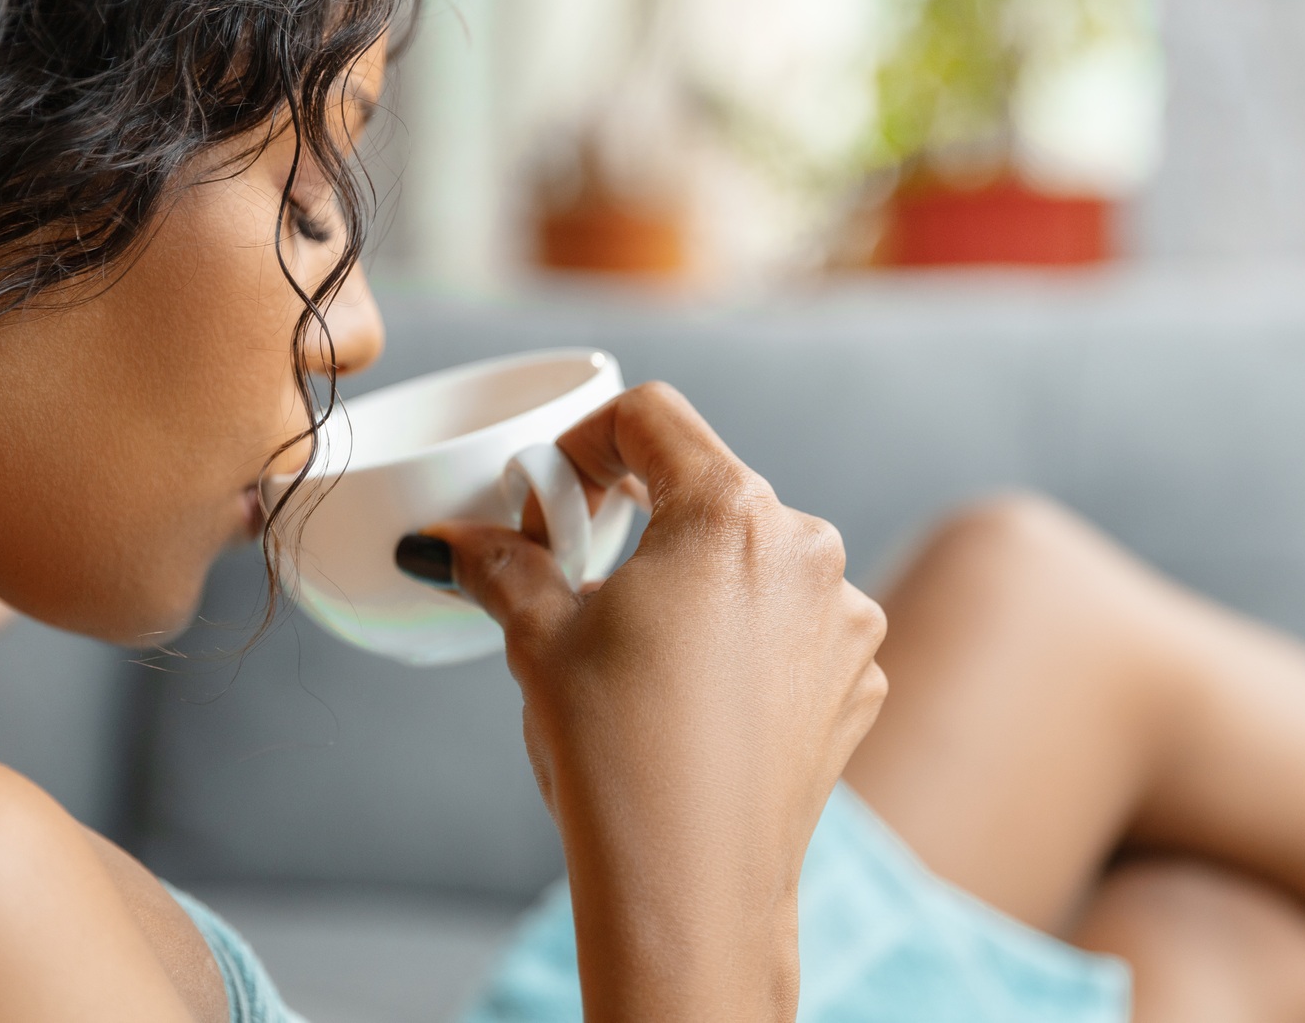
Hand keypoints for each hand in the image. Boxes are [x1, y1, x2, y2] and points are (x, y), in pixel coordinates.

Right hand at [425, 383, 887, 1022]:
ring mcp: (847, 619)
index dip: (584, 443)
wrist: (690, 888)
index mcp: (732, 510)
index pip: (651, 416)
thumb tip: (446, 539)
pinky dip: (743, 643)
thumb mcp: (537, 637)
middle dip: (636, 520)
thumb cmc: (616, 752)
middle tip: (577, 577)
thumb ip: (499, 561)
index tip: (550, 500)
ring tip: (637, 655)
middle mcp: (810, 548)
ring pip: (754, 561)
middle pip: (707, 488)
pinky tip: (694, 701)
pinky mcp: (859, 682)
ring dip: (694, 583)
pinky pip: (794, 629)